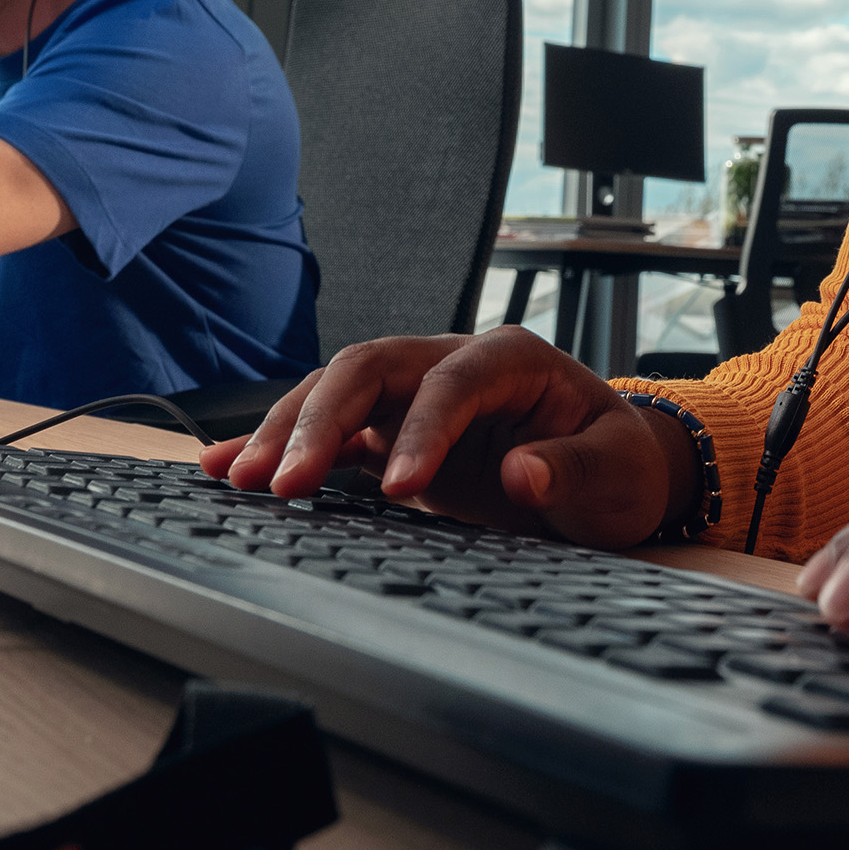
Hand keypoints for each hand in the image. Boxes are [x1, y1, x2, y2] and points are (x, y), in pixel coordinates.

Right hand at [204, 325, 690, 545]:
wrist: (608, 475)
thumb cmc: (619, 465)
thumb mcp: (619, 474)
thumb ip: (577, 470)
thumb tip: (525, 473)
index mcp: (511, 359)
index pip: (451, 381)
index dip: (422, 430)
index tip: (403, 490)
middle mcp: (451, 362)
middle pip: (369, 369)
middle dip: (319, 420)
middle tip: (282, 483)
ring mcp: (415, 395)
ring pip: (335, 394)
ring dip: (286, 433)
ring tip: (239, 478)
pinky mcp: (391, 433)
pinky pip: (328, 433)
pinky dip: (284, 449)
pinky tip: (230, 468)